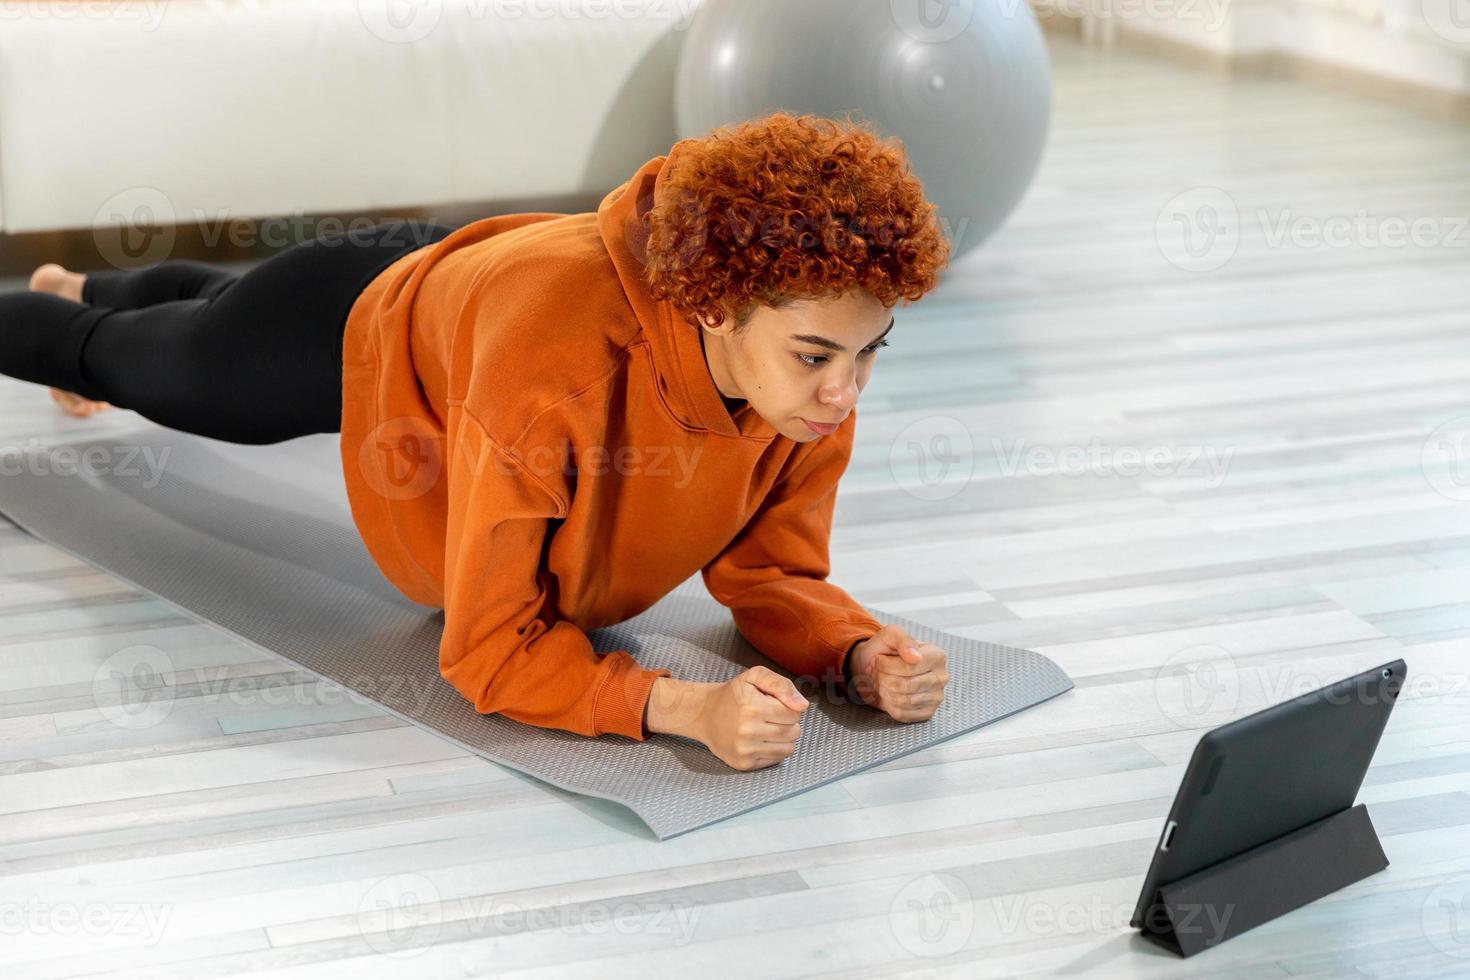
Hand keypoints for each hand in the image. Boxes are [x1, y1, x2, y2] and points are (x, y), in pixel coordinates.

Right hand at [655, 667, 808, 770]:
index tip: (772, 704)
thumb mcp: (754, 676)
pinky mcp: (744, 764)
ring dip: (783, 738)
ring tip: (767, 728)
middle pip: (794, 732)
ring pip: (789, 749)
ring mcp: (745, 750)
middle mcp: (749, 731)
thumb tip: (802, 706)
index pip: (794, 713)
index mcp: (753, 707)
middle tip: (769, 716)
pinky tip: (760, 740)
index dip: (787, 707)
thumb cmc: (732, 695)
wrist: (704, 714)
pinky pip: (776, 760)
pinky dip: (773, 750)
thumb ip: (781, 685)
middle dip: (787, 723)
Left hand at [847, 624, 948, 722]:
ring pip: (901, 701)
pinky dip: (889, 704)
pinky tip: (891, 694)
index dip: (887, 665)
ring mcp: (936, 697)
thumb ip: (903, 640)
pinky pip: (902, 714)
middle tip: (881, 671)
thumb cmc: (885, 650)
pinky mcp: (927, 713)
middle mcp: (941, 677)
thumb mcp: (890, 635)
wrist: (874, 667)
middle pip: (904, 685)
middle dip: (884, 678)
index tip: (881, 659)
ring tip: (885, 681)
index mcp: (937, 655)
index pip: (909, 668)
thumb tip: (915, 657)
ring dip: (885, 691)